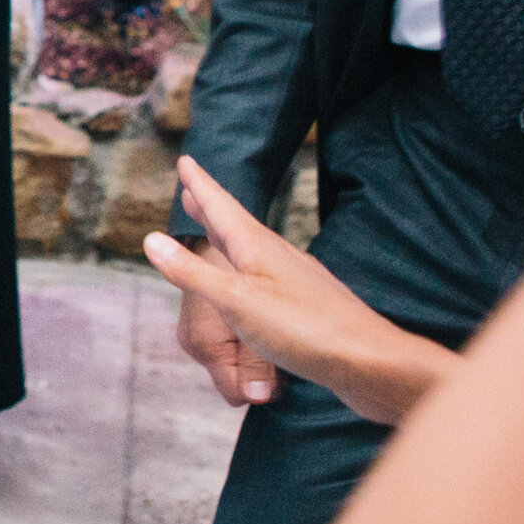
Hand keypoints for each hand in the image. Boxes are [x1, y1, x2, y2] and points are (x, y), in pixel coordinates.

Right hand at [147, 156, 457, 424]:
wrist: (372, 363)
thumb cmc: (305, 330)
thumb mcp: (237, 301)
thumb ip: (193, 273)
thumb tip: (151, 239)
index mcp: (257, 249)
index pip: (221, 209)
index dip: (201, 186)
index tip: (186, 160)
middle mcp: (277, 257)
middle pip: (237, 224)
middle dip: (212, 207)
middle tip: (193, 187)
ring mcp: (296, 281)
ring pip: (253, 250)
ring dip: (229, 236)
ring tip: (216, 230)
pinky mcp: (308, 306)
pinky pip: (267, 277)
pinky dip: (247, 269)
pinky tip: (255, 283)